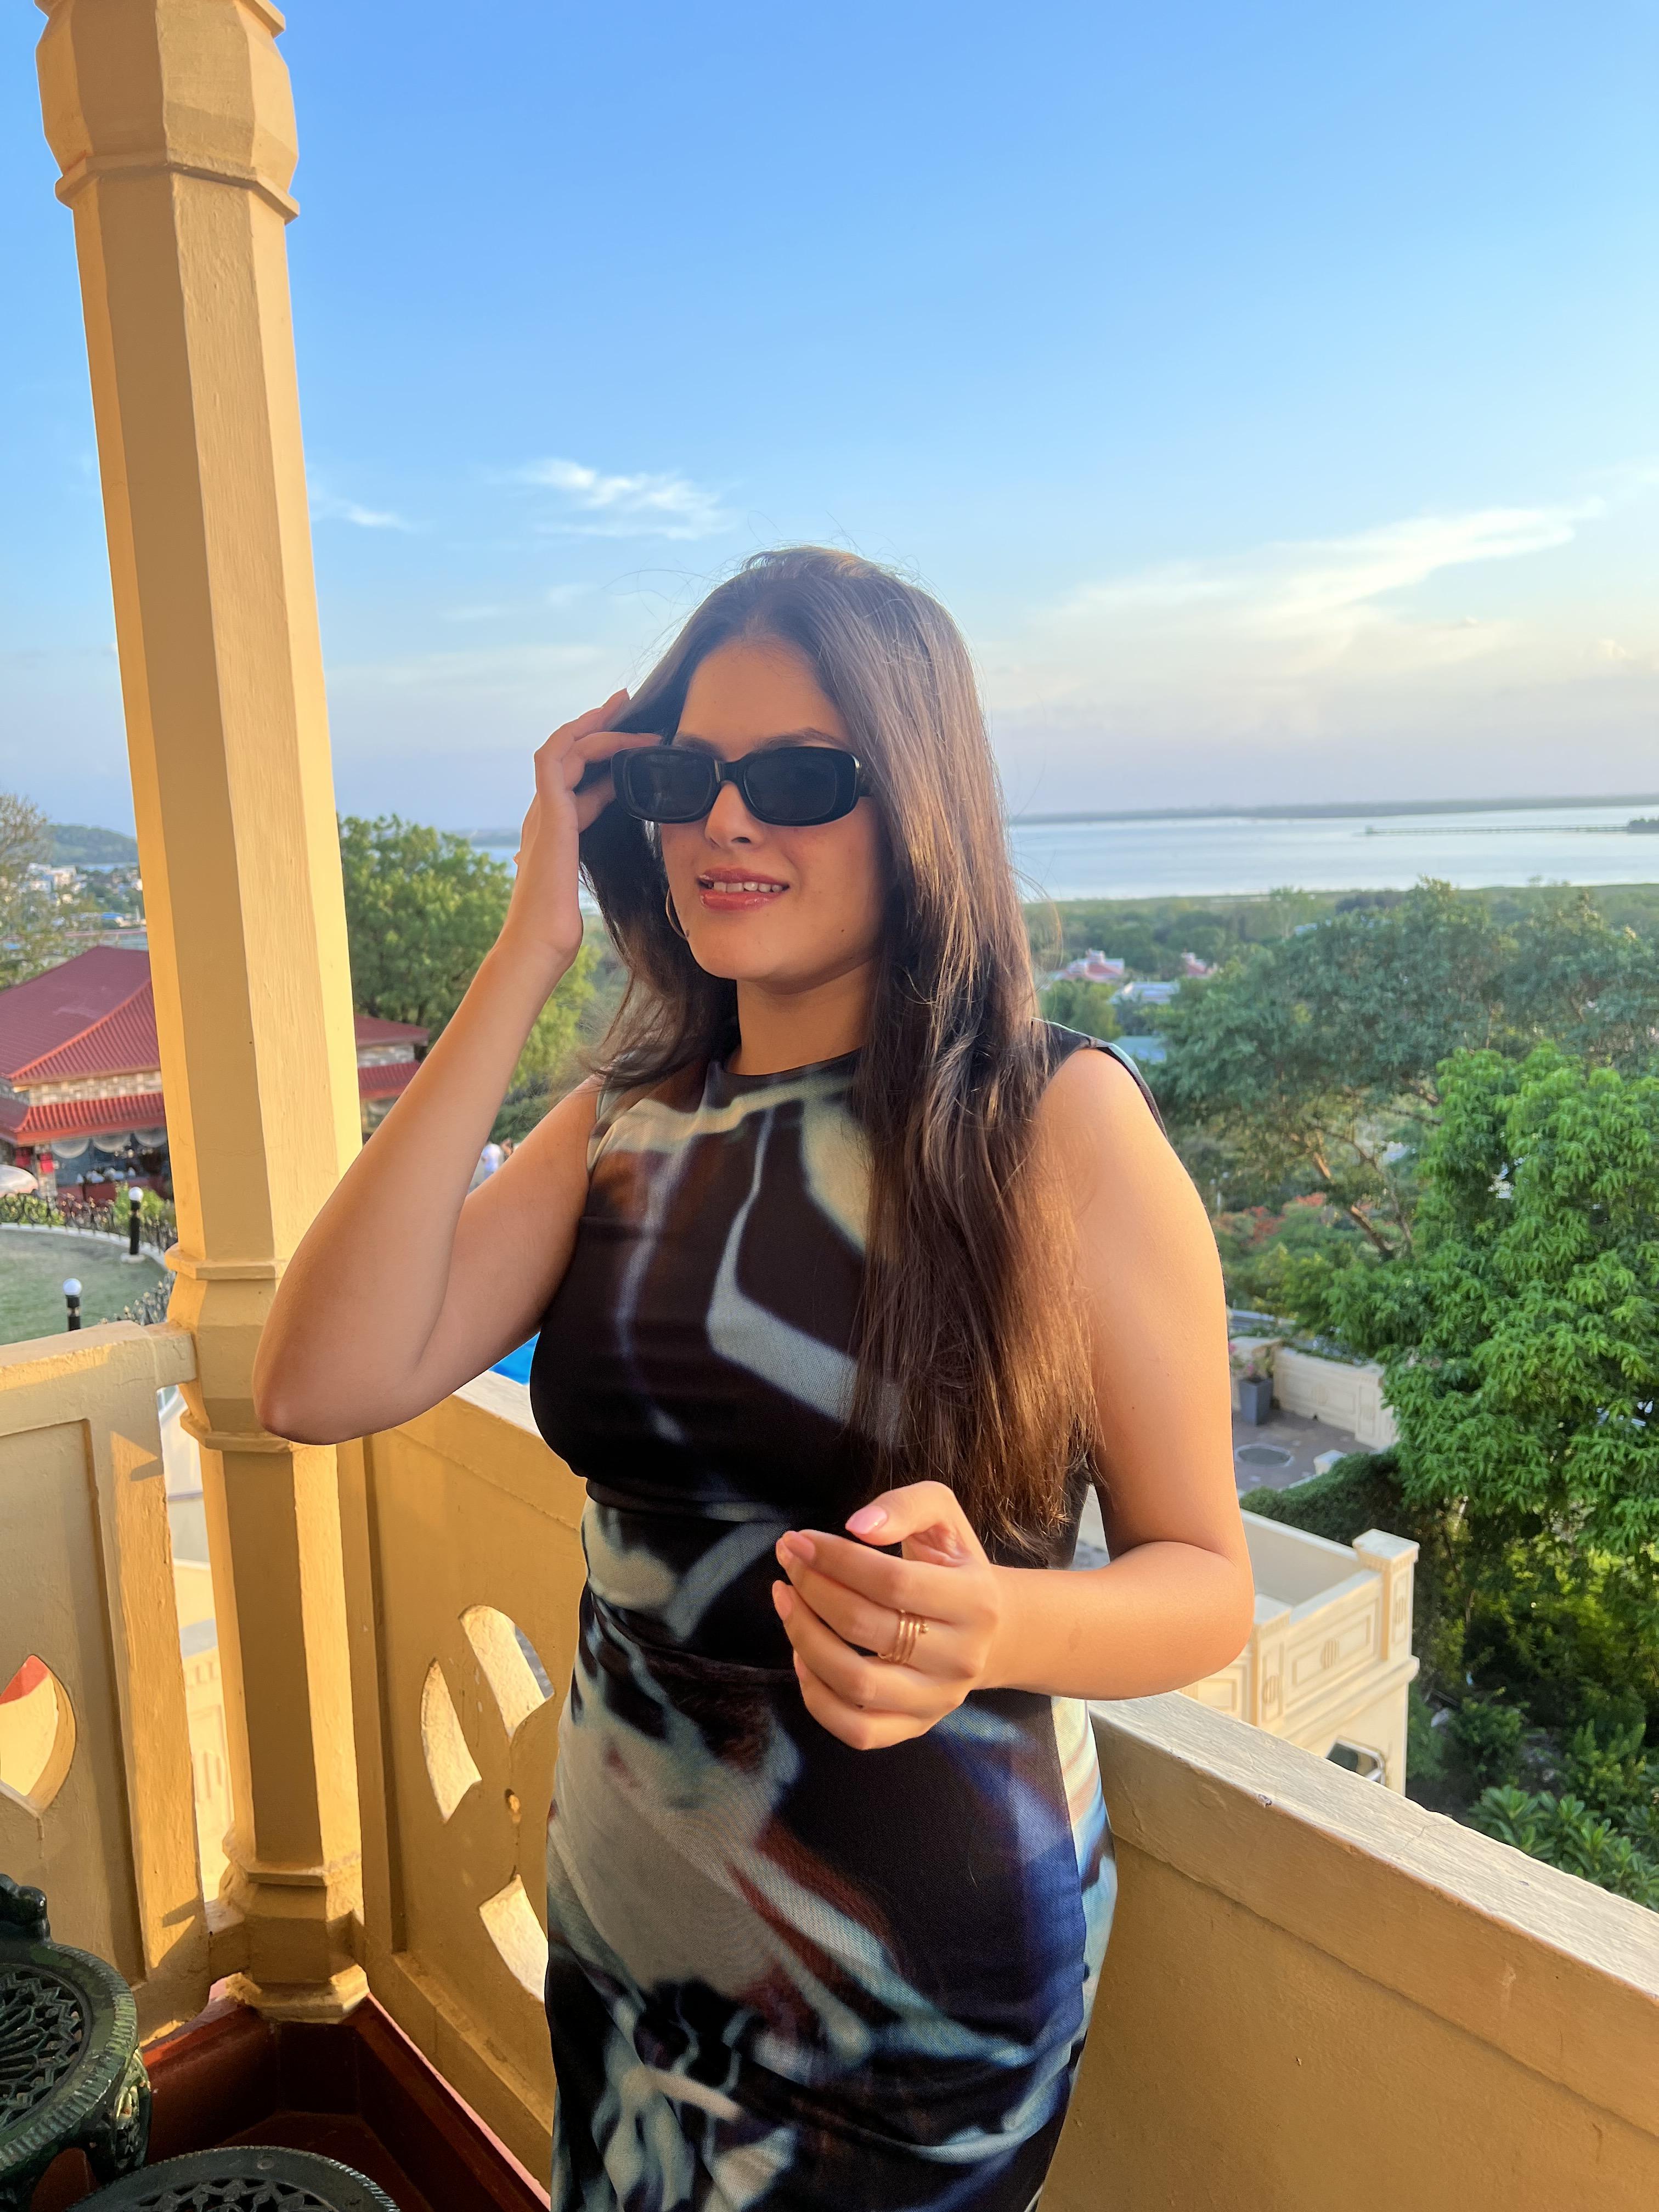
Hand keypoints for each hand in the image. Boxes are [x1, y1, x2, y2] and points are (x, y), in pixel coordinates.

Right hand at [500, 691, 661, 973]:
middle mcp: (543, 815)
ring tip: (626, 709)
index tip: (633, 740)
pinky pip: (554, 761)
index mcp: (554, 831)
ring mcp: (541, 813)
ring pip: (562, 749)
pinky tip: (610, 732)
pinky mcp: (547, 816)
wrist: (537, 947)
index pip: (578, 780)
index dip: (605, 756)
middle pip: (568, 755)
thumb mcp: (584, 886)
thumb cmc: (558, 929)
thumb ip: (589, 865)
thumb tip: (613, 860)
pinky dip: (580, 740)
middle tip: (628, 703)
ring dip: (595, 727)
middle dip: (598, 726)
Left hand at [771, 1481, 1006, 1749]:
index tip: (799, 1539)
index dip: (835, 1558)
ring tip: (786, 1600)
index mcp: (974, 1600)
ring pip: (855, 1683)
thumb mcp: (943, 1517)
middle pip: (865, 1627)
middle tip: (789, 1561)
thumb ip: (905, 1507)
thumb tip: (857, 1527)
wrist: (992, 1629)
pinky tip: (801, 1655)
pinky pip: (857, 1730)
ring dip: (804, 1638)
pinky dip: (817, 1696)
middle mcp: (961, 1657)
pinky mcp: (917, 1726)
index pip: (891, 1581)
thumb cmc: (955, 1565)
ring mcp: (939, 1699)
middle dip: (812, 1588)